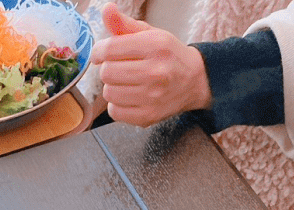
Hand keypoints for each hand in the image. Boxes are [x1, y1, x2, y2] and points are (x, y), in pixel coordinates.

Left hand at [91, 3, 212, 126]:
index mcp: (155, 45)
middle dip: (108, 69)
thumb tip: (106, 9)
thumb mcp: (150, 34)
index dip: (99, 51)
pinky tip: (129, 97)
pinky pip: (114, 112)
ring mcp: (152, 97)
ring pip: (108, 93)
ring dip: (112, 87)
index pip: (110, 49)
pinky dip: (117, 105)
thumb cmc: (167, 55)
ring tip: (125, 82)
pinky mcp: (147, 116)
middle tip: (119, 68)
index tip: (101, 53)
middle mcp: (155, 71)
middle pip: (106, 72)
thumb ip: (125, 24)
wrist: (194, 81)